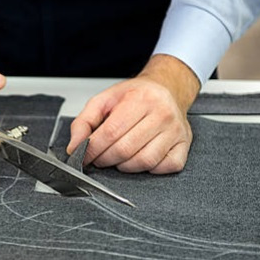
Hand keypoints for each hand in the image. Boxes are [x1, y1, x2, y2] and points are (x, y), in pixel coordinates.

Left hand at [67, 55, 199, 173]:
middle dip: (105, 159)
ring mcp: (176, 131)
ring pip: (144, 162)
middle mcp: (162, 114)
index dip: (93, 149)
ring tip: (117, 158)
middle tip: (98, 158)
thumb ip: (84, 122)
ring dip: (124, 166)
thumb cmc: (135, 96)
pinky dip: (149, 170)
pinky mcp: (184, 145)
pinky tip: (139, 159)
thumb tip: (74, 146)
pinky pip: (165, 167)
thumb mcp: (104, 100)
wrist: (166, 89)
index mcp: (140, 99)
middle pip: (125, 149)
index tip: (84, 156)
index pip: (111, 132)